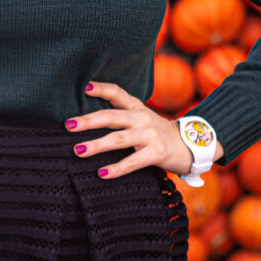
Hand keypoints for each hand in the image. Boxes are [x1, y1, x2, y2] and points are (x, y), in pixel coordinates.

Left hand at [64, 81, 221, 180]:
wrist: (192, 144)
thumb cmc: (158, 133)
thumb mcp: (142, 118)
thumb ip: (121, 116)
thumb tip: (87, 119)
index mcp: (137, 107)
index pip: (118, 92)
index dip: (101, 88)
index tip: (85, 87)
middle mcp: (142, 118)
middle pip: (111, 116)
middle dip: (88, 120)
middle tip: (68, 125)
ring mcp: (150, 135)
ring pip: (119, 138)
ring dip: (97, 145)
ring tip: (78, 151)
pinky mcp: (157, 153)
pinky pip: (133, 161)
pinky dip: (117, 168)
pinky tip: (102, 173)